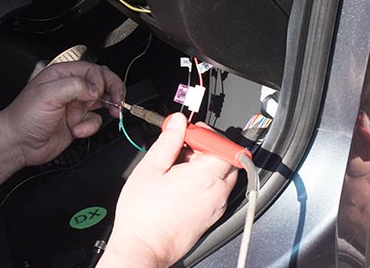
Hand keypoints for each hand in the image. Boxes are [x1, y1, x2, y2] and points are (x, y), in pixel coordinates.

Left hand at [0, 61, 122, 166]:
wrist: (18, 143)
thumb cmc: (24, 117)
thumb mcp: (48, 94)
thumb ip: (74, 86)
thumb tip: (94, 89)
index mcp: (62, 75)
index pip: (92, 70)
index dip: (100, 81)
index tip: (97, 94)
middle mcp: (71, 88)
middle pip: (102, 82)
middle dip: (114, 90)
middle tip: (119, 100)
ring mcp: (75, 106)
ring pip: (103, 101)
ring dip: (108, 108)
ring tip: (112, 112)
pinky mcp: (78, 122)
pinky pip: (95, 122)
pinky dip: (90, 127)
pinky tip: (77, 130)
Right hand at [99, 113, 237, 267]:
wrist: (144, 246)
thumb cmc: (143, 214)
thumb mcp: (150, 168)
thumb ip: (168, 141)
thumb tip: (177, 123)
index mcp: (205, 176)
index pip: (222, 143)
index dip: (204, 133)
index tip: (186, 133)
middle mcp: (217, 192)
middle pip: (226, 158)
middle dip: (206, 148)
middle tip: (180, 149)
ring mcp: (217, 206)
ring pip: (222, 174)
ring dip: (205, 165)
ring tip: (177, 169)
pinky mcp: (212, 216)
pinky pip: (216, 190)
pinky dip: (204, 181)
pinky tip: (180, 185)